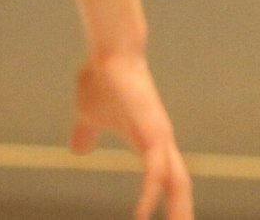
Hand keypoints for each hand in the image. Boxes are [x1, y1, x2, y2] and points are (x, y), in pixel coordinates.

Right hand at [72, 51, 193, 219]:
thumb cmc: (101, 82)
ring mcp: (159, 137)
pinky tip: (142, 215)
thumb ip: (85, 134)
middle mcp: (162, 143)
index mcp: (152, 143)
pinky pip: (155, 171)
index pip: (169, 181)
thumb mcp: (88, 117)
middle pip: (180, 185)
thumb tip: (78, 150)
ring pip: (177, 182)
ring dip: (176, 210)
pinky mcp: (151, 131)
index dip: (172, 204)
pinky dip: (150, 196)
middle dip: (181, 213)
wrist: (109, 55)